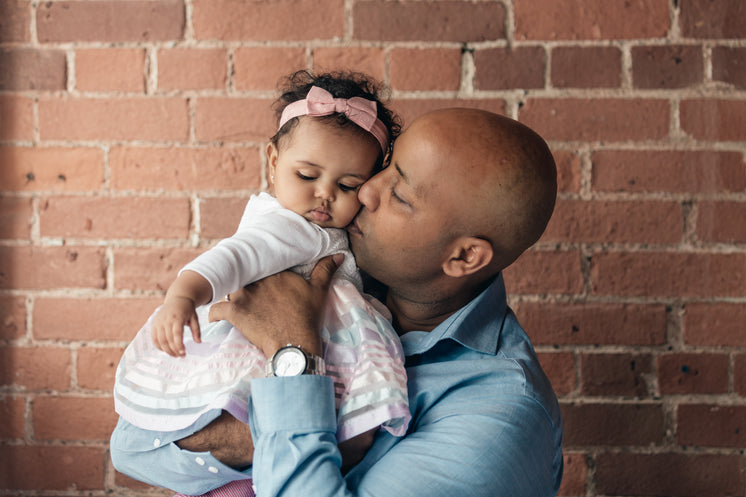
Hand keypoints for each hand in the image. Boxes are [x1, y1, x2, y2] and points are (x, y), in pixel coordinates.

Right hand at [152, 296, 200, 356]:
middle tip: (181, 356)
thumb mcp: (195, 318)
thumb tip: (199, 342)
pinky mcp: (154, 324)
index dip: (179, 345)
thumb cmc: (187, 309)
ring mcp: (159, 322)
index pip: (177, 334)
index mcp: (177, 317)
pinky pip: (154, 338)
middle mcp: (166, 320)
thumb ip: (196, 330)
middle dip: (174, 350)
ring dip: (167, 350)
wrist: (177, 299)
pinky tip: (166, 350)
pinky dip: (159, 346)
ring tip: (175, 355)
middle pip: (168, 339)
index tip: (183, 353)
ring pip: (160, 340)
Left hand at [208, 254, 341, 358]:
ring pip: (228, 288)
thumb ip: (325, 270)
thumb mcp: (319, 291)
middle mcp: (257, 280)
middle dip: (243, 280)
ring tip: (232, 302)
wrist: (293, 343)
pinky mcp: (234, 312)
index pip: (262, 265)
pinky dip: (214, 314)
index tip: (261, 279)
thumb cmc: (307, 317)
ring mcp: (244, 295)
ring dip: (229, 295)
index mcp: (276, 272)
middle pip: (244, 275)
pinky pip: (215, 309)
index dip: (260, 271)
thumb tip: (338, 254)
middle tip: (245, 291)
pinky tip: (217, 318)